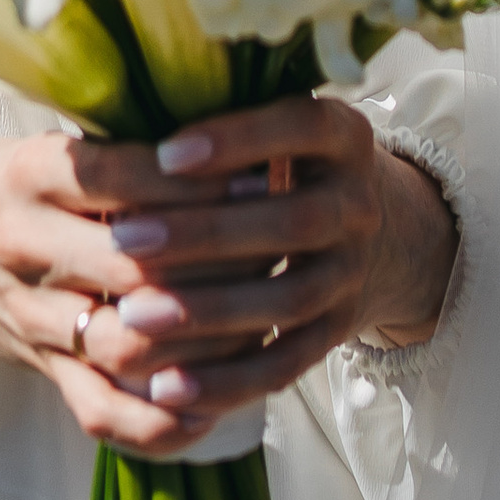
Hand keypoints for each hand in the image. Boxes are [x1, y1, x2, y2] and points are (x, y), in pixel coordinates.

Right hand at [0, 103, 456, 454]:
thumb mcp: (41, 144)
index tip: (266, 167)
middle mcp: (20, 242)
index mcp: (26, 172)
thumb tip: (227, 122)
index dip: (195, 175)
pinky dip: (160, 416)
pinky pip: (101, 409)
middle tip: (289, 245)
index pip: (119, 174)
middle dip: (214, 256)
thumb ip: (115, 145)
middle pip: (129, 259)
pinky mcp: (36, 368)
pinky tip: (218, 402)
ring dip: (202, 334)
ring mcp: (26, 313)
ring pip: (123, 337)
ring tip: (271, 316)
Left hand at [74, 99, 458, 431]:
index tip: (164, 153)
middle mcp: (359, 204)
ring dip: (207, 312)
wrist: (376, 231)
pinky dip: (226, 380)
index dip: (236, 140)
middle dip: (204, 234)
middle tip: (124, 240)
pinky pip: (284, 366)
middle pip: (291, 224)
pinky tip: (166, 387)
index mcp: (345, 136)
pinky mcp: (336, 334)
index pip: (300, 127)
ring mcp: (352, 274)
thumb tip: (126, 112)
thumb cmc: (286, 163)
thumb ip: (219, 115)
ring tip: (131, 317)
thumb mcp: (275, 125)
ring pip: (285, 300)